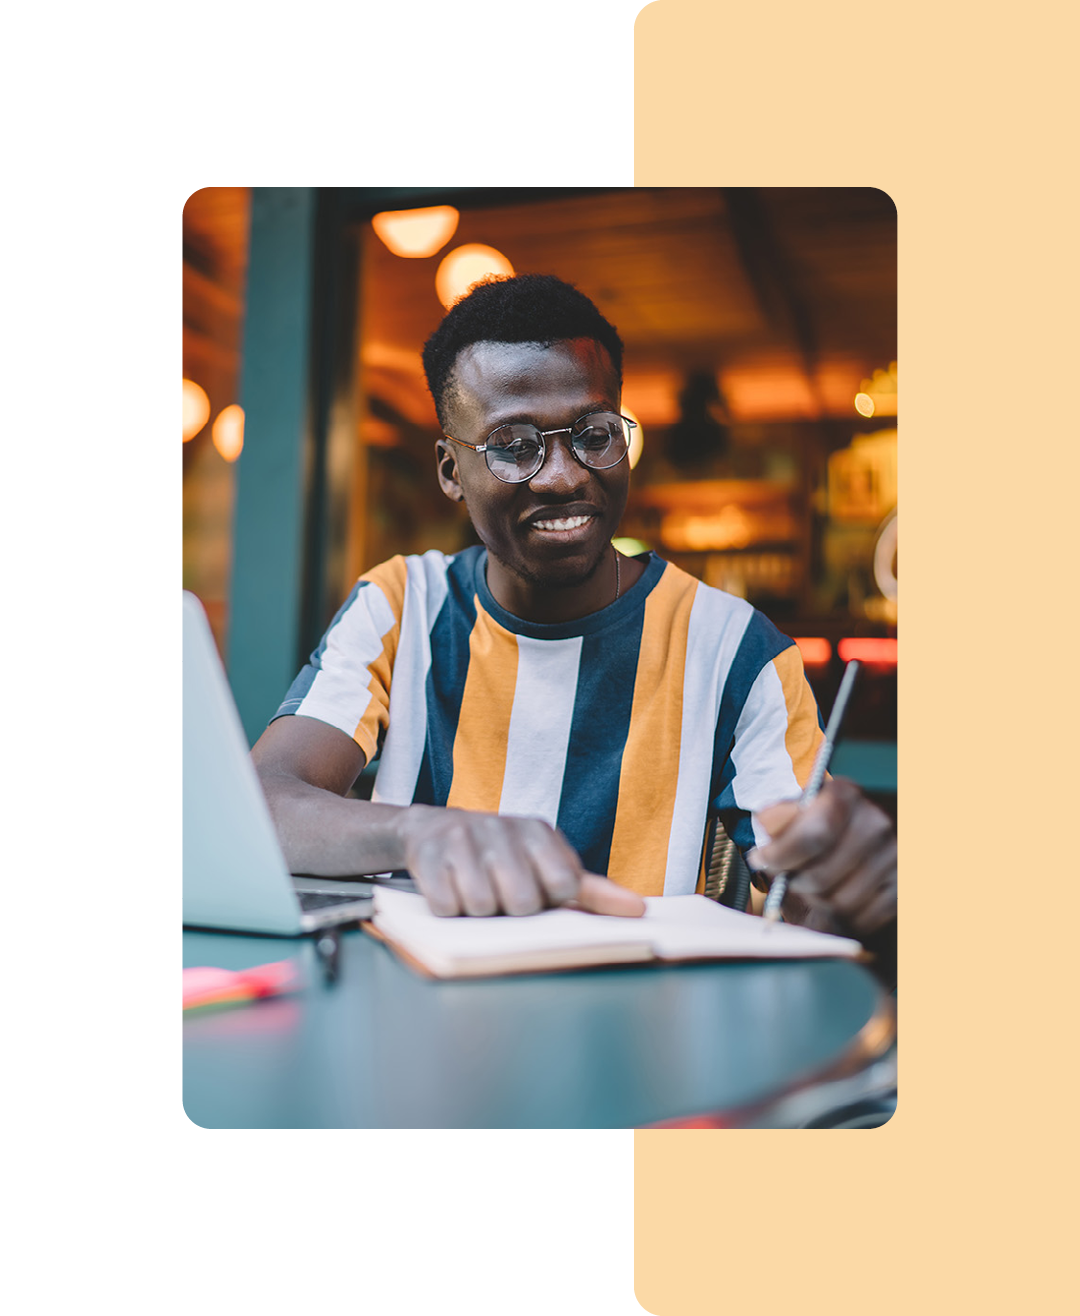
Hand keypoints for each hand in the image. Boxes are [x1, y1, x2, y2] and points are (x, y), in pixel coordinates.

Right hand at [396, 805, 645, 917]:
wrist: (433, 829)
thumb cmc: (504, 858)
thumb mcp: (547, 865)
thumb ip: (592, 891)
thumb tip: (639, 911)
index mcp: (537, 831)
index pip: (563, 886)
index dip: (549, 900)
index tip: (537, 892)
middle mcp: (501, 827)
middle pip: (523, 903)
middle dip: (512, 911)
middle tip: (502, 895)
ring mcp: (462, 838)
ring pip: (483, 907)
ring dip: (477, 912)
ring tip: (474, 890)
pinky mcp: (427, 854)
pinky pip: (446, 907)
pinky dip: (448, 909)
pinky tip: (448, 888)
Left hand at [746, 777, 895, 938]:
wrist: (868, 830)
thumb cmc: (824, 822)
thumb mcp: (800, 808)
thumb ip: (778, 816)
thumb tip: (764, 822)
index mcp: (846, 796)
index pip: (812, 836)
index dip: (780, 856)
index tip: (761, 860)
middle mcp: (877, 824)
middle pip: (820, 877)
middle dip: (794, 883)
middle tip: (789, 878)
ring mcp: (894, 858)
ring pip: (838, 905)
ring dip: (815, 903)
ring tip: (811, 888)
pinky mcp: (902, 888)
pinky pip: (860, 920)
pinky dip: (839, 918)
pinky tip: (832, 898)